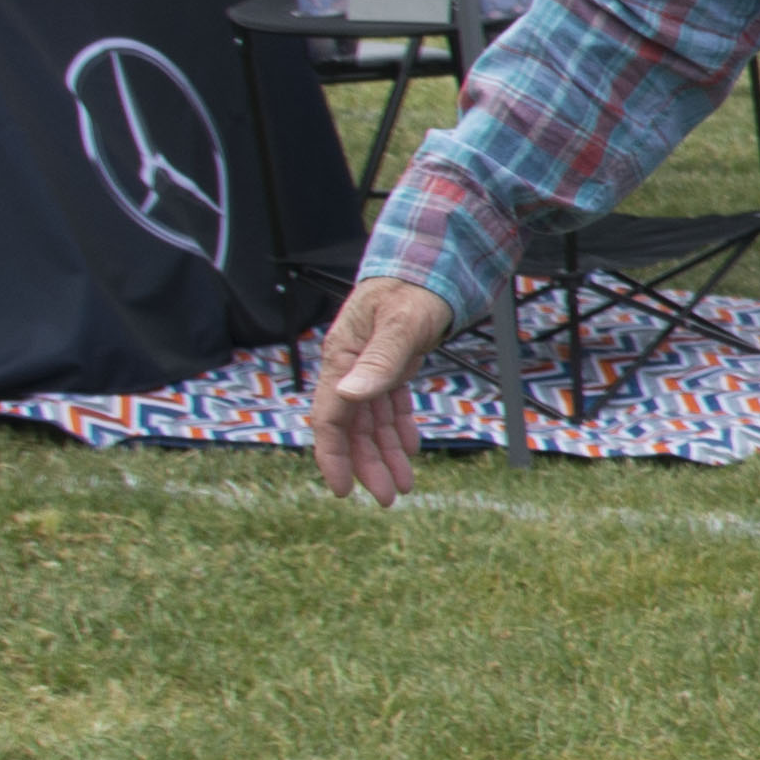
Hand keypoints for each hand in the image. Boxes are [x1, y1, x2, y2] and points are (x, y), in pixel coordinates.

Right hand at [307, 279, 451, 502]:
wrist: (429, 262)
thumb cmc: (413, 288)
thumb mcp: (401, 324)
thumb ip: (378, 360)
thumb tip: (348, 395)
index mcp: (341, 359)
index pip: (330, 419)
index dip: (334, 456)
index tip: (342, 490)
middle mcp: (349, 367)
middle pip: (352, 428)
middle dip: (367, 464)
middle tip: (387, 498)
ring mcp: (368, 367)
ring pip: (371, 422)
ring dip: (385, 453)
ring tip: (403, 485)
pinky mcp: (388, 365)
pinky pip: (388, 405)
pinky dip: (398, 428)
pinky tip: (409, 449)